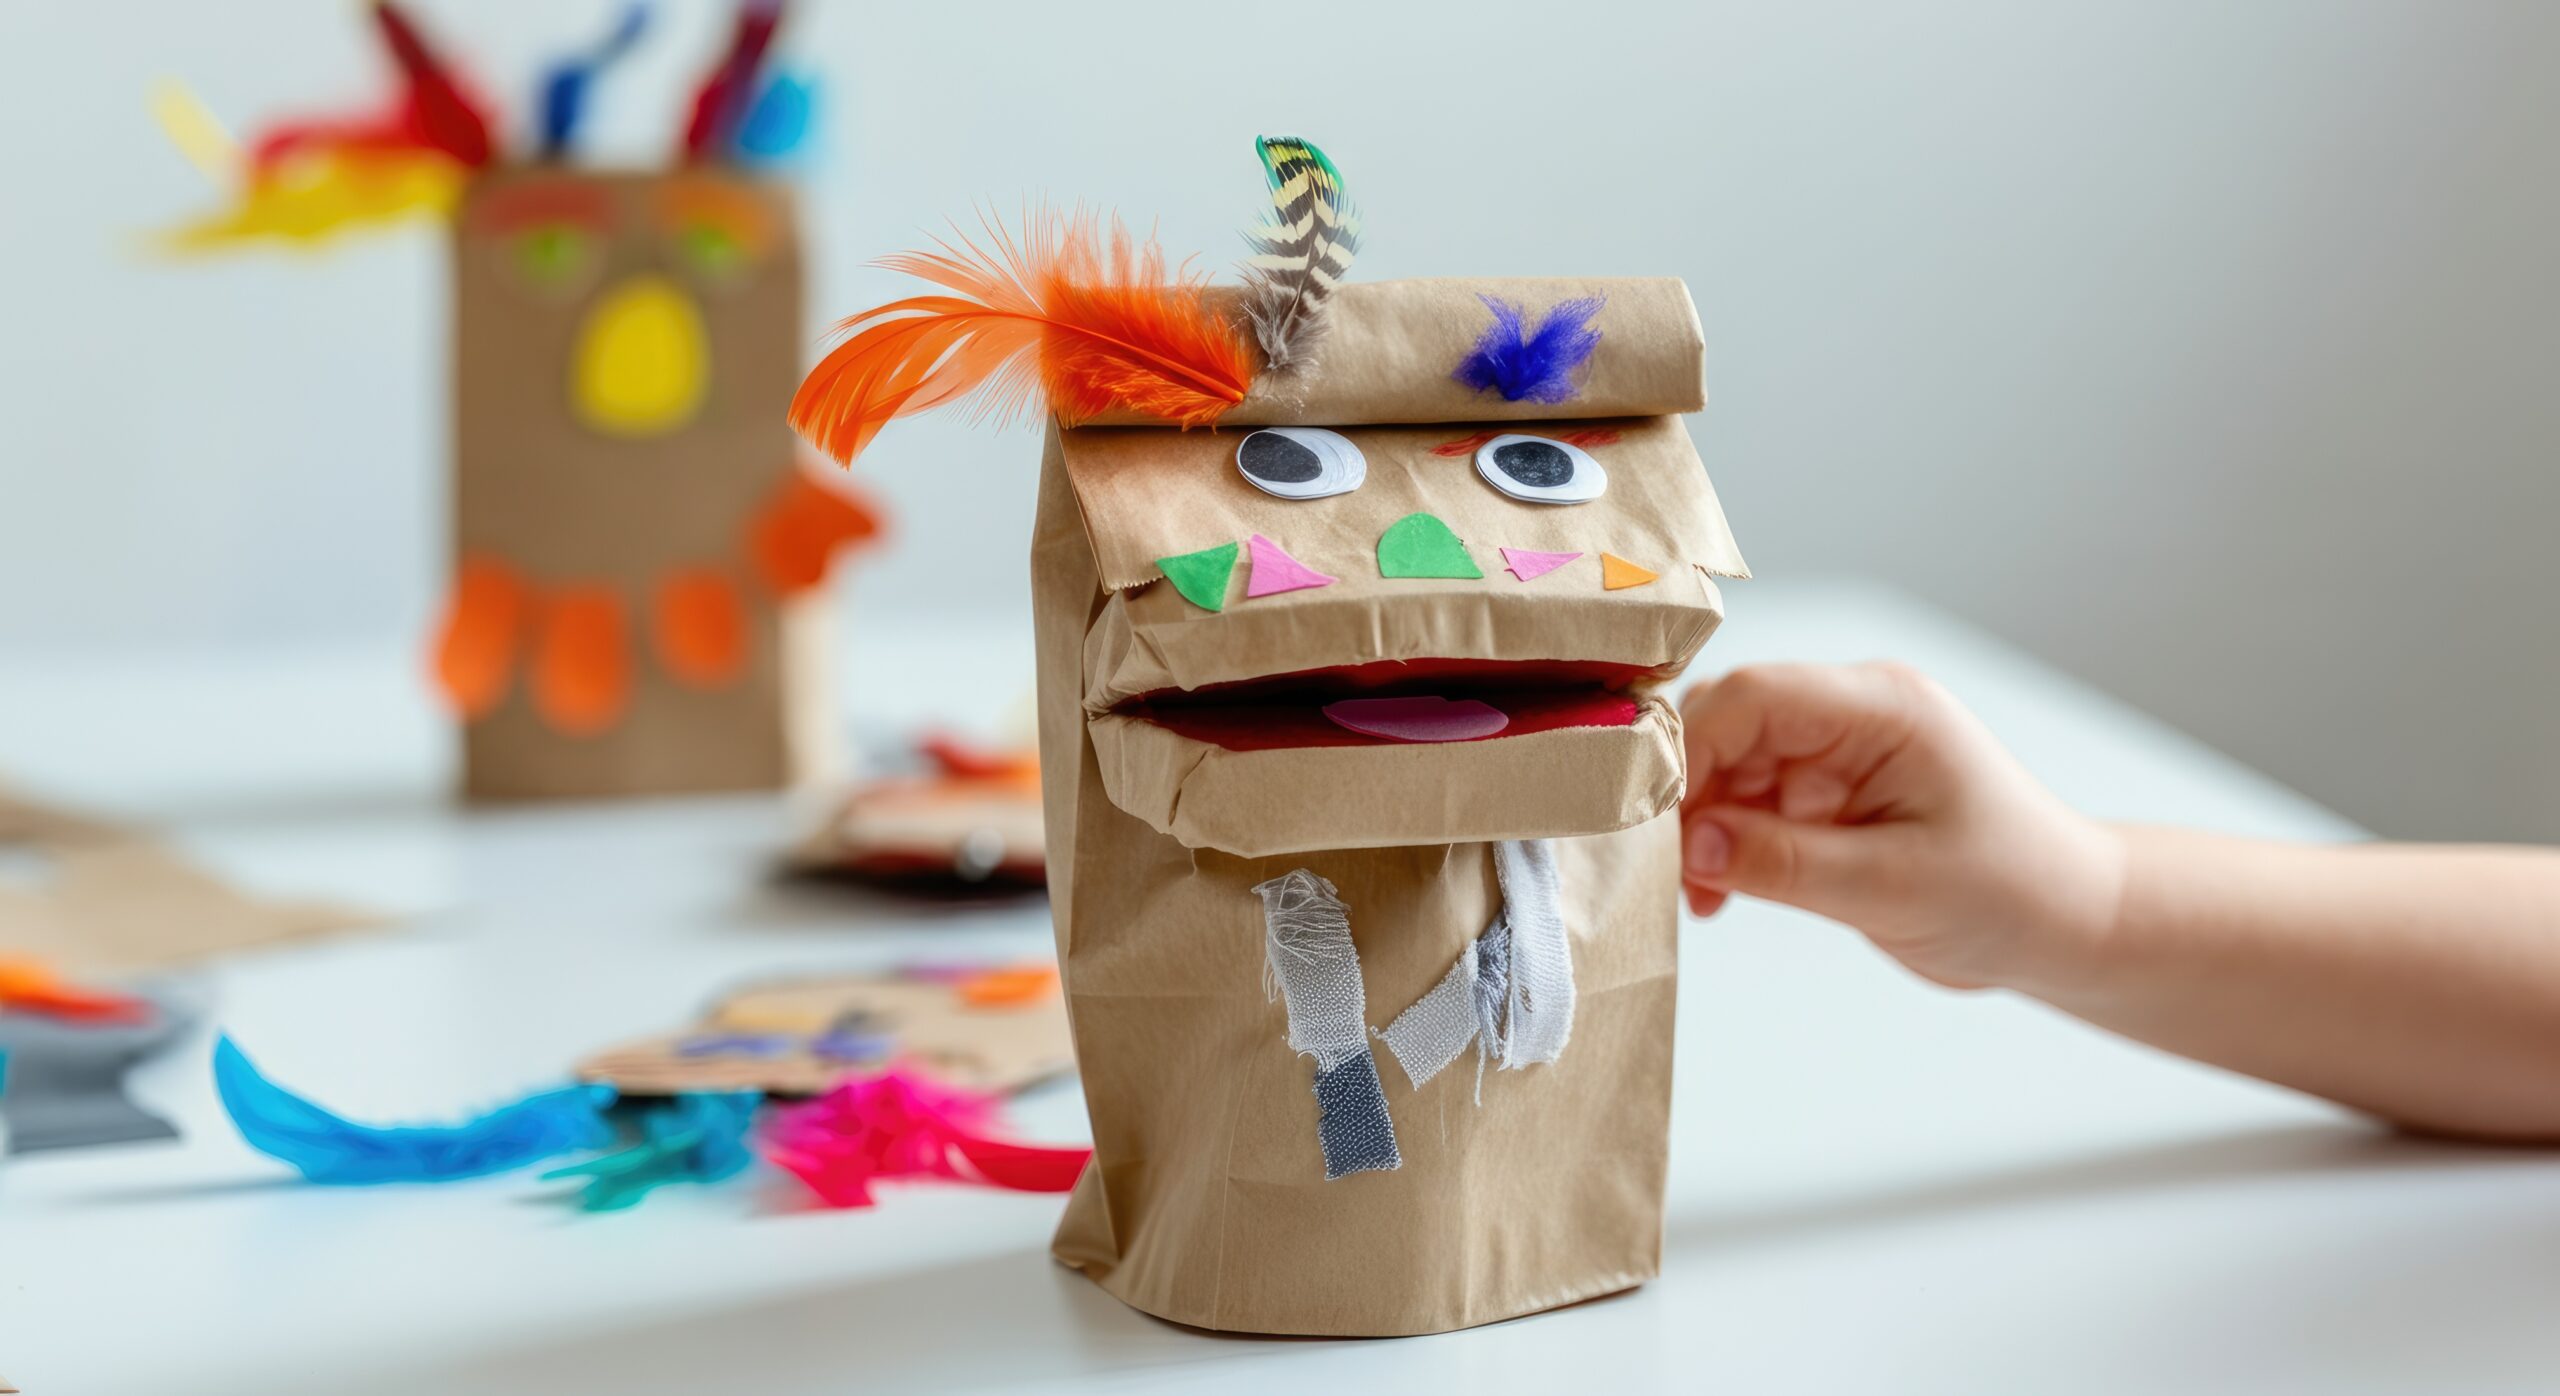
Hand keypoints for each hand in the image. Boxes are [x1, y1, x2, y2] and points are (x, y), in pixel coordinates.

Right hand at [1678, 662, 2125, 991]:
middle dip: (1688, 793)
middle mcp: (1855, 714)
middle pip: (1730, 722)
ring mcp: (1840, 751)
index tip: (1659, 825)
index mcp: (1883, 708)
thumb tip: (1691, 848)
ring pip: (1730, 764)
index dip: (1691, 752)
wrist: (2069, 925)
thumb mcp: (1892, 888)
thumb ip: (1785, 864)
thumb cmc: (2013, 894)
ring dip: (1702, 827)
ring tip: (1701, 897)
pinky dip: (1726, 845)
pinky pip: (1751, 801)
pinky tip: (1721, 895)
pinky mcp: (1829, 791)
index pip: (1754, 697)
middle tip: (1670, 870)